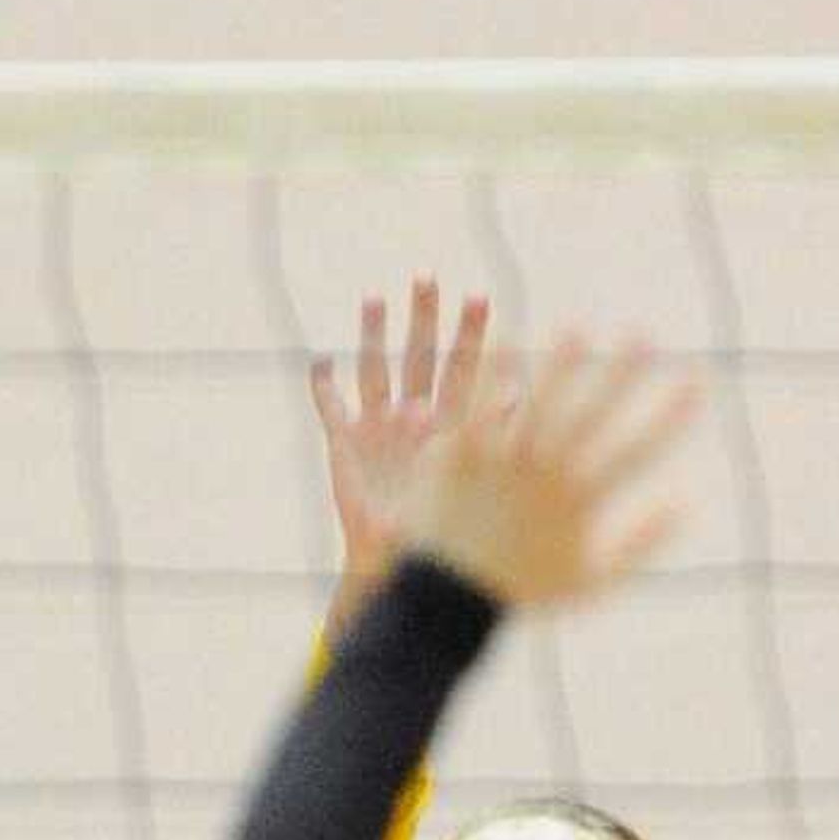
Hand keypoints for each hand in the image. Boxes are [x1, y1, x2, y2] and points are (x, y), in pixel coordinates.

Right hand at [310, 277, 490, 635]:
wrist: (402, 562)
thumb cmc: (445, 529)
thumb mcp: (470, 477)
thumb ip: (489, 433)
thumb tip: (516, 394)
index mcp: (450, 423)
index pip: (464, 367)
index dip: (472, 334)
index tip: (481, 296)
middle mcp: (414, 416)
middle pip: (419, 355)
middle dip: (423, 317)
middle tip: (428, 276)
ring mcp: (378, 427)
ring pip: (375, 369)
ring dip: (373, 335)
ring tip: (375, 296)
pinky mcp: (344, 445)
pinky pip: (330, 408)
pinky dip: (324, 387)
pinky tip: (322, 362)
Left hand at [404, 333, 697, 609]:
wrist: (447, 601)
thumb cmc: (525, 591)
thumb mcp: (594, 580)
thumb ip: (643, 543)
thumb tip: (687, 504)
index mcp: (581, 502)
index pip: (638, 450)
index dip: (670, 415)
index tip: (697, 380)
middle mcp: (546, 477)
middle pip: (592, 415)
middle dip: (622, 373)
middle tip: (644, 334)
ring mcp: (502, 464)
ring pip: (538, 403)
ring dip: (560, 366)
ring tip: (577, 329)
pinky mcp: (460, 456)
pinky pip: (479, 406)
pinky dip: (494, 373)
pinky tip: (505, 339)